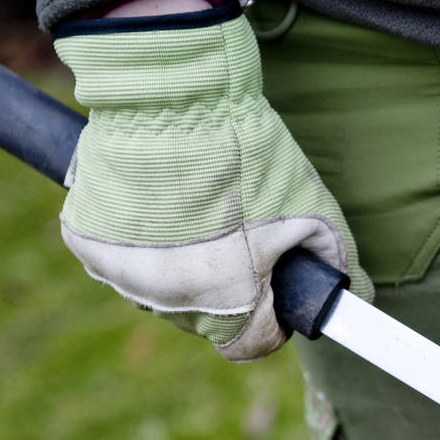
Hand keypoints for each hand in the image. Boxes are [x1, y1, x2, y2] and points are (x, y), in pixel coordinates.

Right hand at [53, 0, 372, 361]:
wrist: (172, 97)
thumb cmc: (249, 156)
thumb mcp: (313, 211)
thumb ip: (336, 264)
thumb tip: (355, 295)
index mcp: (225, 308)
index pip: (252, 343)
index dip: (270, 316)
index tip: (272, 282)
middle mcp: (166, 304)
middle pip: (206, 317)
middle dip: (227, 284)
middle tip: (236, 229)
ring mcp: (118, 275)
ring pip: (161, 289)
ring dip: (179, 263)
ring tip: (196, 207)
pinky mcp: (83, 242)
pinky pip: (120, 258)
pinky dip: (138, 238)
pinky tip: (156, 199)